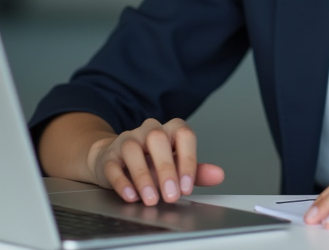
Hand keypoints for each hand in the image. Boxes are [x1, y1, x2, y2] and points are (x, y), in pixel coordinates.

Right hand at [89, 117, 224, 205]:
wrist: (117, 161)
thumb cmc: (152, 163)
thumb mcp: (177, 166)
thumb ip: (196, 171)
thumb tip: (218, 175)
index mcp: (171, 130)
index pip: (184, 135)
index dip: (188, 160)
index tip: (187, 186)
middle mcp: (150, 130)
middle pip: (158, 139)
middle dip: (166, 169)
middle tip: (171, 195)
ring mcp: (128, 139)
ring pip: (133, 150)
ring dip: (143, 176)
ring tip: (151, 198)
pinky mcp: (110, 154)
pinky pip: (113, 164)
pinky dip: (122, 182)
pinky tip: (131, 196)